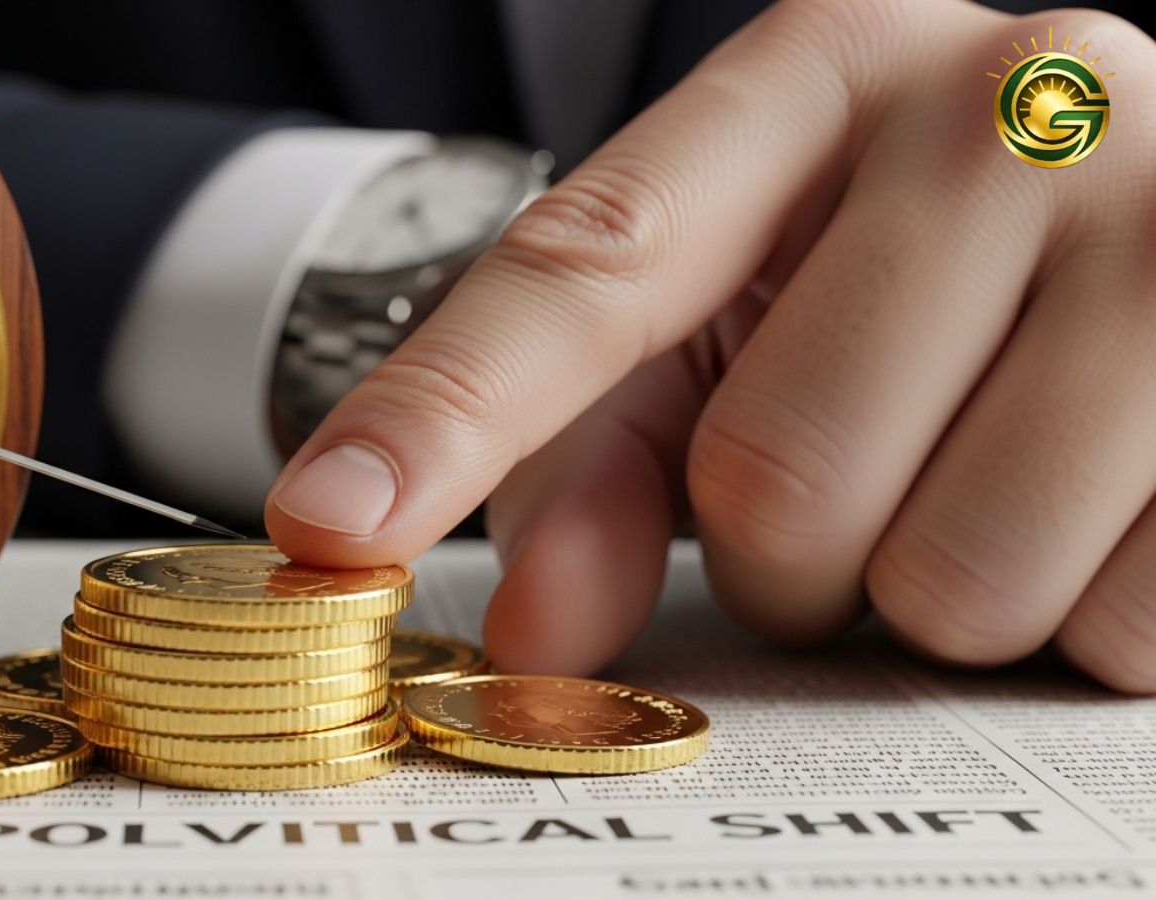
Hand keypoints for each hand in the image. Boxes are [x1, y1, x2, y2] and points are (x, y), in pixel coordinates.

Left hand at [263, 0, 1155, 691]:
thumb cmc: (916, 273)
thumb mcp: (740, 316)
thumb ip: (606, 460)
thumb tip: (533, 634)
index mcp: (822, 70)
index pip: (585, 269)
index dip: (444, 417)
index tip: (328, 525)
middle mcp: (1011, 104)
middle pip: (775, 480)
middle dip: (787, 556)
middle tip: (860, 481)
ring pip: (952, 579)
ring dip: (929, 595)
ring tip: (979, 480)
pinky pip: (1117, 623)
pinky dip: (1080, 615)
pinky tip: (1098, 500)